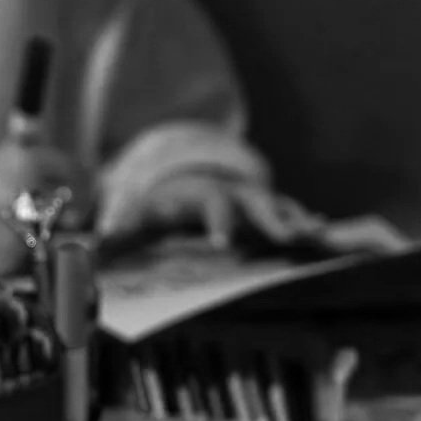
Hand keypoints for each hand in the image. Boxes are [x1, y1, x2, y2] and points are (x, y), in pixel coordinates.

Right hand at [0, 145, 88, 273]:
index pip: (76, 176)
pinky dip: (16, 262)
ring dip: (41, 243)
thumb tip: (72, 193)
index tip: (79, 198)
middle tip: (48, 220)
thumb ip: (31, 171)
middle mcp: (24, 203)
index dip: (83, 188)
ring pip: (51, 245)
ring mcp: (14, 241)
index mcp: (21, 166)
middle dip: (66, 219)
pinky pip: (24, 268)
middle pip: (72, 214)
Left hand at [101, 170, 324, 248]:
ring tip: (317, 231)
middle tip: (289, 237)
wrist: (187, 176)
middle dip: (273, 218)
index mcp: (202, 193)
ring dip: (297, 219)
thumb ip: (121, 228)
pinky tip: (324, 234)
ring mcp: (255, 200)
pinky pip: (292, 215)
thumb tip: (96, 244)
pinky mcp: (270, 211)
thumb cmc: (161, 206)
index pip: (213, 204)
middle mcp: (234, 192)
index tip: (223, 244)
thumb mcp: (139, 213)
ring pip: (281, 206)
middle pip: (256, 201)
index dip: (219, 223)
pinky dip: (307, 223)